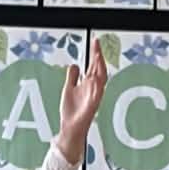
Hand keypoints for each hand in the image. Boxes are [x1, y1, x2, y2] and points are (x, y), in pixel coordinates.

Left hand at [54, 41, 107, 163]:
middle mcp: (93, 89)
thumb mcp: (68, 88)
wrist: (70, 128)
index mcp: (88, 84)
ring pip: (100, 80)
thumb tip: (75, 64)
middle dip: (98, 57)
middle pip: (99, 69)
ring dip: (100, 68)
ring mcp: (94, 97)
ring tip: (98, 56)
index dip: (95, 54)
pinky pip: (97, 95)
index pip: (94, 65)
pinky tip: (96, 78)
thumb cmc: (71, 111)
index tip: (95, 42)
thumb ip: (72, 76)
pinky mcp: (92, 107)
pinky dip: (97, 87)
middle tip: (97, 44)